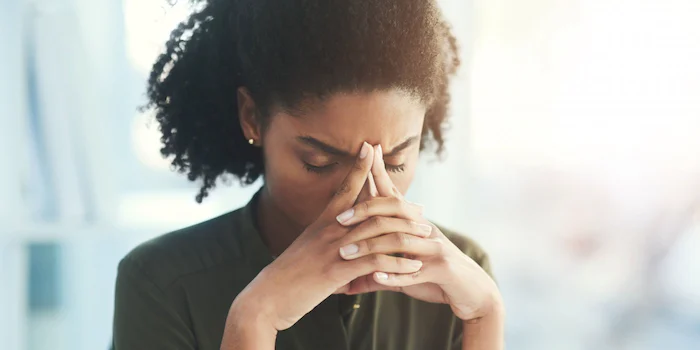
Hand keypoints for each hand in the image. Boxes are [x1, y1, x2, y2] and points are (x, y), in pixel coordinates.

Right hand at [227, 142, 426, 331]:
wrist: (266, 298)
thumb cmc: (288, 275)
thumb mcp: (307, 249)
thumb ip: (325, 240)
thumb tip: (340, 239)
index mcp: (323, 222)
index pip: (344, 187)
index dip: (358, 166)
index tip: (370, 147)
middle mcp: (330, 230)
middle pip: (372, 208)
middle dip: (400, 207)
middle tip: (421, 209)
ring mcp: (334, 250)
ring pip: (379, 233)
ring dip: (407, 234)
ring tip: (426, 236)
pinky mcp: (337, 272)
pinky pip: (375, 263)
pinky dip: (397, 264)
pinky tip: (414, 268)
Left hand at [336, 145, 501, 321]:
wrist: (474, 292)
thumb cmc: (436, 279)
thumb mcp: (404, 272)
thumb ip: (378, 273)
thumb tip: (348, 283)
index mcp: (416, 225)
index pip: (393, 195)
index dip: (380, 173)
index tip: (367, 150)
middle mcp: (426, 230)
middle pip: (395, 210)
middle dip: (365, 211)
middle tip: (339, 219)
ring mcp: (435, 249)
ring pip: (400, 240)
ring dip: (371, 247)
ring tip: (346, 254)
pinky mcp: (442, 270)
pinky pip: (415, 271)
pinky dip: (394, 274)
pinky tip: (376, 275)